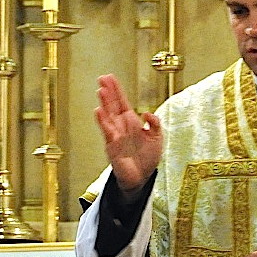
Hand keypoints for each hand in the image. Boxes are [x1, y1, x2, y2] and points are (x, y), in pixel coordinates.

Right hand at [94, 74, 162, 195]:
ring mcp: (115, 135)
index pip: (122, 102)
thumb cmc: (146, 158)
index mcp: (132, 122)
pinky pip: (107, 131)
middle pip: (113, 105)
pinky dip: (103, 121)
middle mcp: (121, 126)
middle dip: (108, 91)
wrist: (142, 178)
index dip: (117, 90)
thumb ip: (155, 123)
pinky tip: (99, 111)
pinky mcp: (112, 146)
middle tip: (102, 78)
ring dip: (105, 103)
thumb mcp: (157, 138)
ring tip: (101, 90)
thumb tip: (147, 113)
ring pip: (108, 115)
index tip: (111, 78)